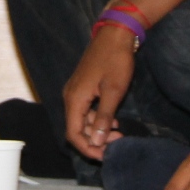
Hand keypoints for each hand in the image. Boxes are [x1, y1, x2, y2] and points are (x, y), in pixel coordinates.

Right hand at [61, 25, 136, 159]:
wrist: (115, 34)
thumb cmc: (115, 60)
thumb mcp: (113, 91)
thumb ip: (103, 117)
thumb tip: (97, 141)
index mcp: (74, 99)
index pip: (73, 134)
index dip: (88, 148)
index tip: (106, 156)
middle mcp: (70, 96)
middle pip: (77, 128)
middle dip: (96, 140)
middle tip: (118, 141)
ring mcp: (76, 90)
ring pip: (82, 120)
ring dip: (98, 130)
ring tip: (119, 132)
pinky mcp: (84, 86)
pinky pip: (86, 110)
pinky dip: (98, 118)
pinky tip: (113, 120)